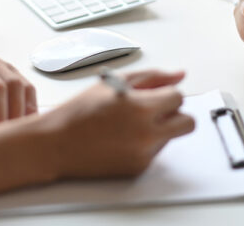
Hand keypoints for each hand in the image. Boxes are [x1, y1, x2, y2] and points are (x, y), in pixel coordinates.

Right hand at [48, 70, 194, 177]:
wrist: (57, 143)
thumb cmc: (80, 111)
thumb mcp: (115, 83)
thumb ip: (153, 76)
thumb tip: (180, 75)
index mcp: (141, 108)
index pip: (178, 97)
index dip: (166, 93)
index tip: (153, 95)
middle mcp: (147, 134)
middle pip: (187, 122)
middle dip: (175, 114)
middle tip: (154, 111)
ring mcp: (144, 154)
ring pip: (171, 137)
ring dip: (159, 129)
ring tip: (129, 125)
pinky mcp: (138, 168)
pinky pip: (155, 152)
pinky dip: (144, 144)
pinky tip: (122, 138)